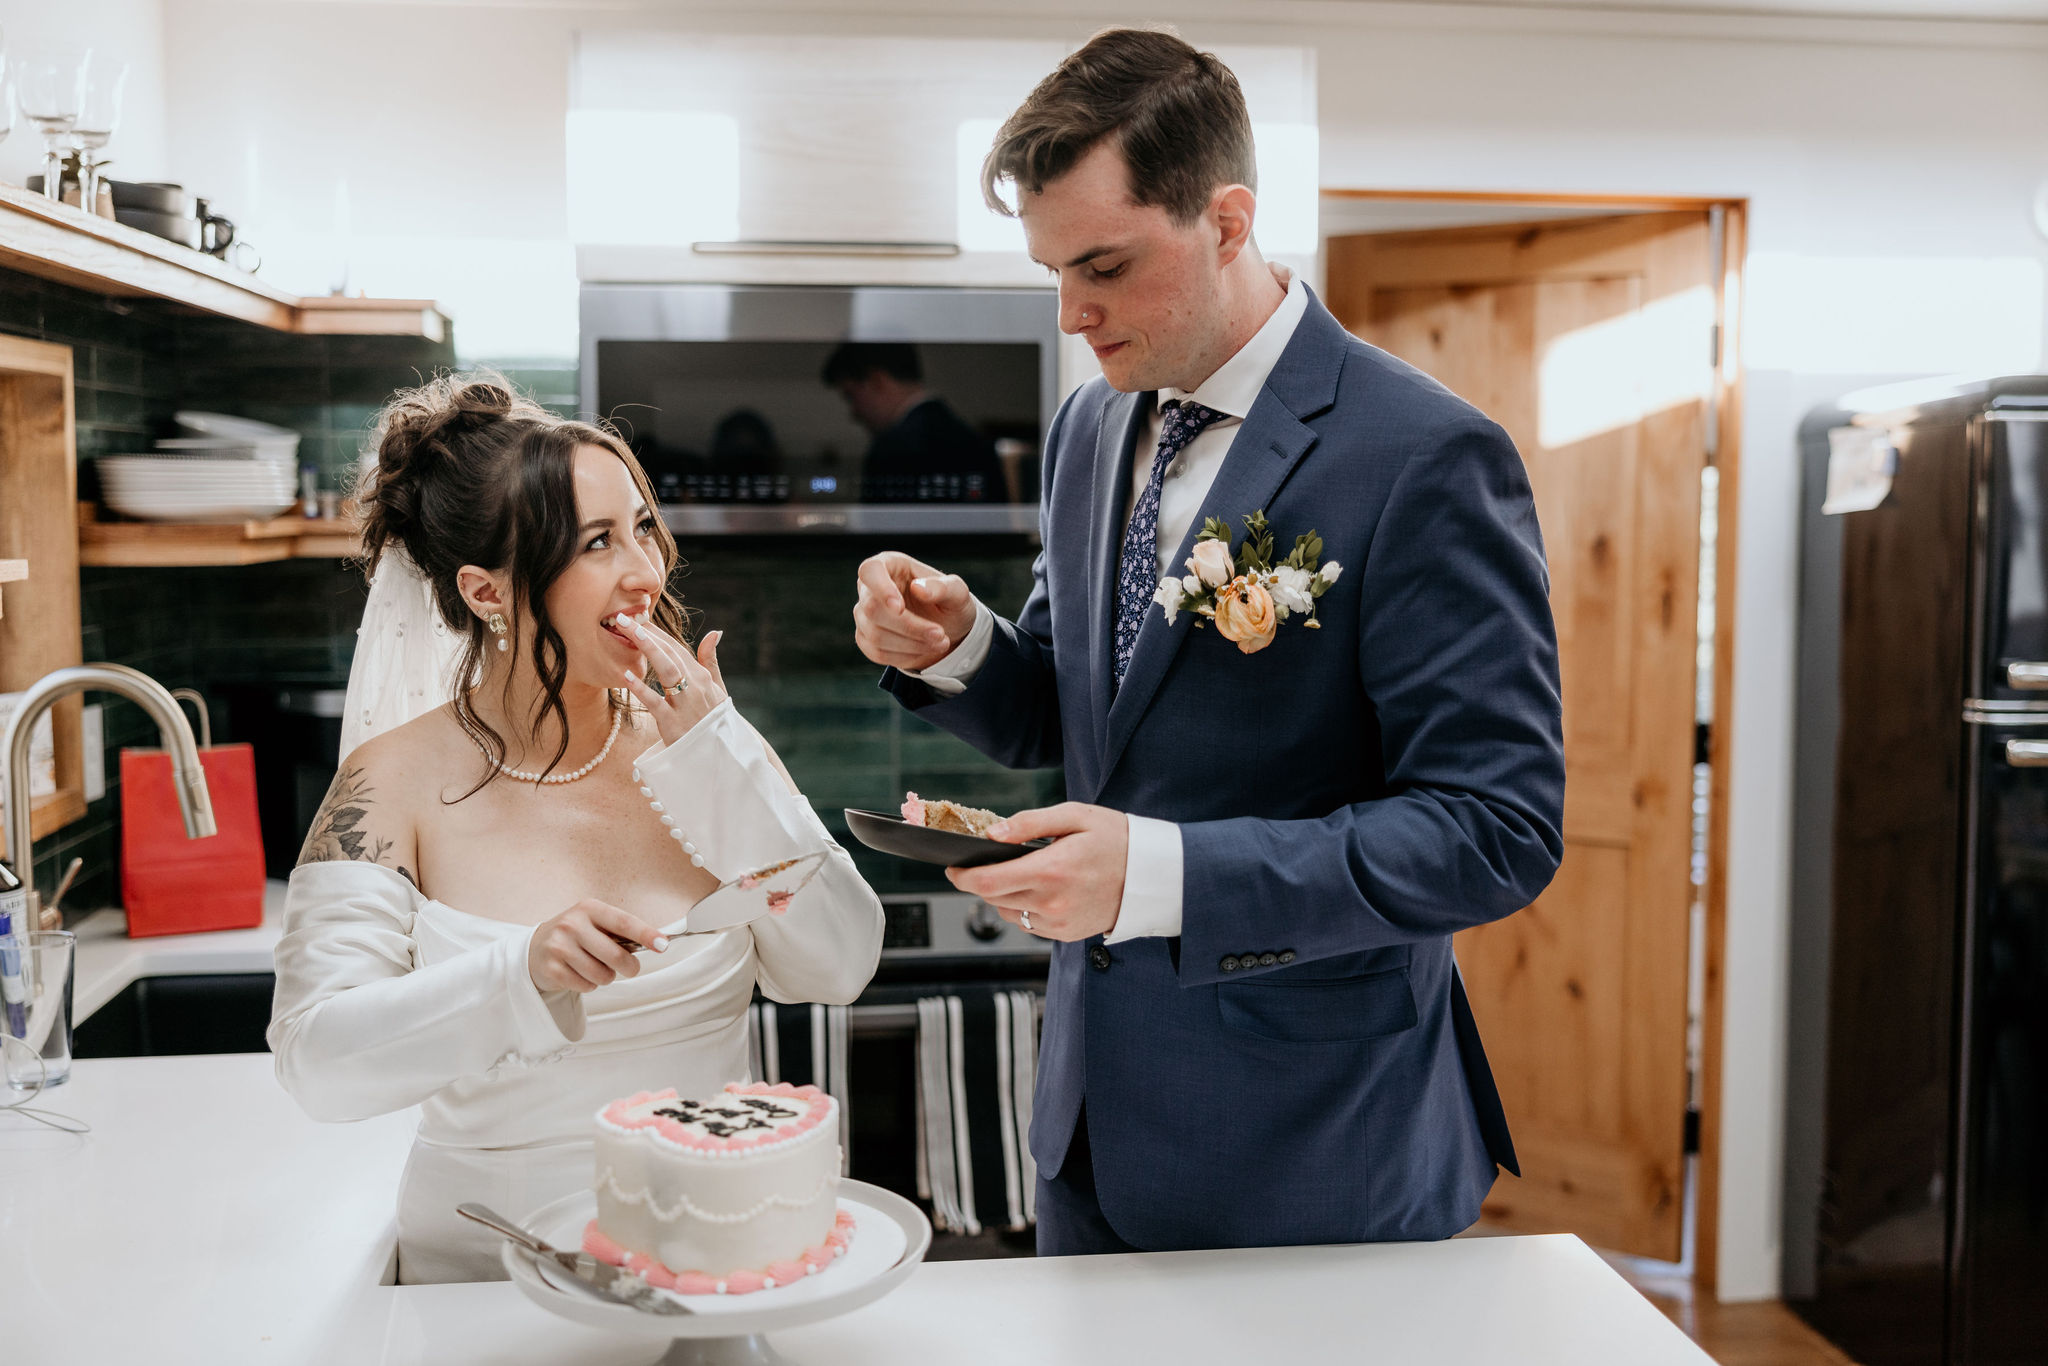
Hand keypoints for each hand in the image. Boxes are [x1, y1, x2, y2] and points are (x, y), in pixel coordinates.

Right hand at [527, 899, 669, 993]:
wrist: (534, 948)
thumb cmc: (575, 936)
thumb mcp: (594, 923)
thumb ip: (620, 932)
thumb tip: (656, 942)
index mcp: (589, 908)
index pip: (623, 922)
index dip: (646, 934)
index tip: (663, 944)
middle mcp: (572, 924)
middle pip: (616, 955)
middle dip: (629, 967)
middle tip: (628, 968)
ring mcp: (559, 947)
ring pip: (602, 975)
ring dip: (605, 977)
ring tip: (593, 967)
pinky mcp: (552, 969)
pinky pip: (587, 986)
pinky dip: (589, 984)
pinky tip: (578, 973)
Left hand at [619, 619, 729, 747]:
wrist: (719, 755)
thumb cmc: (714, 720)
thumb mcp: (717, 689)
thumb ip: (711, 660)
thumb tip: (715, 632)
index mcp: (702, 677)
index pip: (677, 648)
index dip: (657, 632)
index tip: (637, 618)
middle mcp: (696, 686)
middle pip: (670, 654)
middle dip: (646, 634)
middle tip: (623, 617)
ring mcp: (685, 704)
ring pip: (667, 671)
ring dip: (648, 650)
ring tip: (628, 633)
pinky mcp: (673, 724)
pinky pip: (656, 703)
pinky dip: (642, 689)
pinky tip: (626, 676)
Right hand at [854, 551, 976, 671]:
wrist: (948, 629)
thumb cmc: (950, 603)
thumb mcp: (958, 592)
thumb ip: (943, 587)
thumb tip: (919, 589)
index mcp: (890, 565)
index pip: (870, 570)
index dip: (881, 588)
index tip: (900, 608)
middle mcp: (870, 587)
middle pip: (873, 608)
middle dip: (909, 627)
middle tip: (940, 635)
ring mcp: (864, 614)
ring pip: (875, 634)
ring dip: (911, 644)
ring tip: (940, 643)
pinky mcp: (865, 638)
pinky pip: (877, 652)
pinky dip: (904, 656)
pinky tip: (924, 650)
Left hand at [944, 803, 1127, 941]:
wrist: (1153, 875)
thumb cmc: (1117, 839)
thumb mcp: (1075, 816)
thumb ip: (1029, 823)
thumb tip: (993, 834)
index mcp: (1050, 870)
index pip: (986, 882)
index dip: (962, 876)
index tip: (953, 867)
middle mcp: (1051, 903)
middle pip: (992, 898)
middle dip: (980, 881)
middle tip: (982, 865)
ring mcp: (1059, 923)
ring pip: (1008, 913)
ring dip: (1003, 894)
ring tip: (1023, 874)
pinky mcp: (1065, 934)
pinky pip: (1029, 924)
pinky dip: (1025, 907)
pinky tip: (1042, 890)